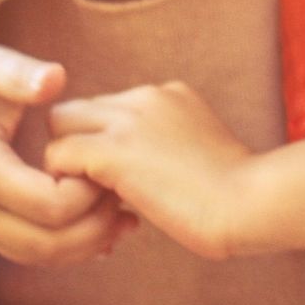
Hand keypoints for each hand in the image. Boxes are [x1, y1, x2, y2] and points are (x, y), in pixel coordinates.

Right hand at [0, 42, 127, 264]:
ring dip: (87, 242)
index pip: (50, 205)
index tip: (116, 165)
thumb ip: (23, 76)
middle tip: (129, 194)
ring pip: (40, 255)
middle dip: (94, 226)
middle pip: (45, 244)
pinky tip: (106, 225)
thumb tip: (53, 80)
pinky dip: (70, 245)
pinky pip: (32, 251)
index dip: (91, 192)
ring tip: (126, 213)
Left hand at [44, 80, 254, 260]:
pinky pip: (58, 157)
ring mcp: (128, 119)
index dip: (103, 143)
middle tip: (95, 191)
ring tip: (95, 201)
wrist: (247, 201)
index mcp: (169, 94)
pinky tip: (97, 210)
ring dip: (68, 164)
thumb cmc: (230, 193)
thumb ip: (161, 146)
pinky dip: (65, 187)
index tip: (120, 180)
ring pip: (59, 126)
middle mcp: (146, 96)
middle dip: (77, 146)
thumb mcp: (196, 151)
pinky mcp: (111, 149)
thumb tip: (126, 174)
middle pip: (76, 109)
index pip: (106, 107)